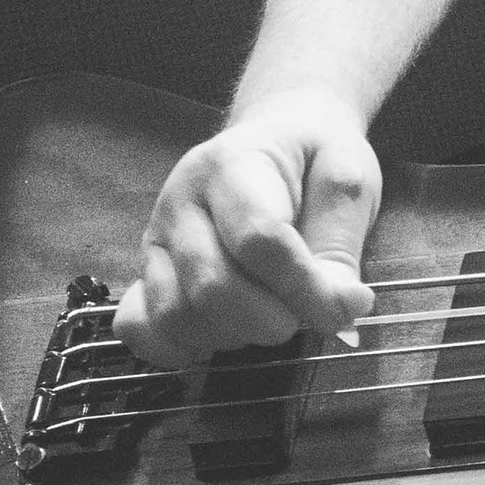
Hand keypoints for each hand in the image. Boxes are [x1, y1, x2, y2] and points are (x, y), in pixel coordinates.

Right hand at [112, 87, 380, 365]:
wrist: (277, 137)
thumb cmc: (313, 159)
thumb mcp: (346, 181)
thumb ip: (340, 247)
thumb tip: (341, 310)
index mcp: (233, 165)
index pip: (259, 240)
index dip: (305, 289)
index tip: (344, 311)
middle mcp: (181, 201)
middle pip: (211, 285)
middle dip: (271, 320)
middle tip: (305, 315)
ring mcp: (156, 238)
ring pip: (176, 314)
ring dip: (233, 336)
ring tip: (270, 317)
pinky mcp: (146, 271)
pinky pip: (138, 325)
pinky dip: (177, 347)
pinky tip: (221, 337)